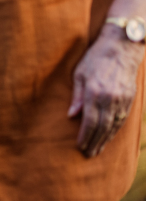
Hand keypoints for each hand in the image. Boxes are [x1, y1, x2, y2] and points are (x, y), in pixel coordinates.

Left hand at [68, 24, 144, 156]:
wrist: (121, 46)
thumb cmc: (95, 58)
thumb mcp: (79, 74)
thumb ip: (76, 96)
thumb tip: (71, 116)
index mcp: (95, 92)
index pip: (90, 121)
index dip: (85, 136)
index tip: (80, 146)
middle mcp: (110, 98)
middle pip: (102, 127)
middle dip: (95, 142)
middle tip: (88, 154)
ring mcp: (122, 99)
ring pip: (114, 125)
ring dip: (105, 139)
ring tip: (97, 150)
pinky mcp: (130, 98)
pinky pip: (122, 119)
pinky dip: (115, 130)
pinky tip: (109, 137)